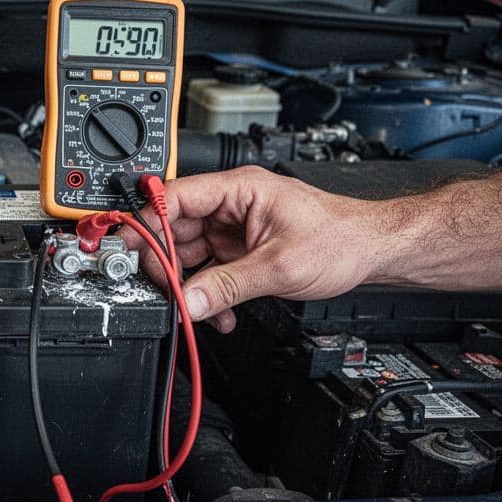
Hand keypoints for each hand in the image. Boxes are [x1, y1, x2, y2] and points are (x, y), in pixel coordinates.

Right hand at [121, 167, 382, 332]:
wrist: (372, 252)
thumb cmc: (341, 239)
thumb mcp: (279, 266)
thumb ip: (228, 285)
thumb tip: (187, 301)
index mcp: (238, 189)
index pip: (174, 197)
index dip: (147, 223)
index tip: (129, 249)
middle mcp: (230, 205)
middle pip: (173, 230)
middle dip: (167, 265)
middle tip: (167, 292)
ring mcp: (233, 229)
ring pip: (187, 255)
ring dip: (189, 286)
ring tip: (197, 309)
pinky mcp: (238, 250)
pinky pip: (207, 272)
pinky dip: (207, 294)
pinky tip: (218, 312)